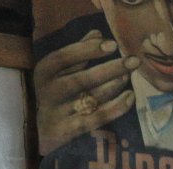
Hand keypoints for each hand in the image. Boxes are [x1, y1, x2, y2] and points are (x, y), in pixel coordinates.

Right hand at [34, 30, 138, 156]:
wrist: (38, 131)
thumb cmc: (53, 93)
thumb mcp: (58, 71)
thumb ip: (77, 52)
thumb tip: (98, 33)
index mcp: (44, 72)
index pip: (65, 57)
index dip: (88, 50)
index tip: (113, 44)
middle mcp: (49, 92)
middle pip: (82, 79)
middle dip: (111, 69)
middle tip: (134, 61)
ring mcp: (59, 114)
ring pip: (91, 98)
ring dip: (115, 86)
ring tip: (129, 76)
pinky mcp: (71, 131)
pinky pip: (97, 119)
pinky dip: (116, 108)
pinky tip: (130, 96)